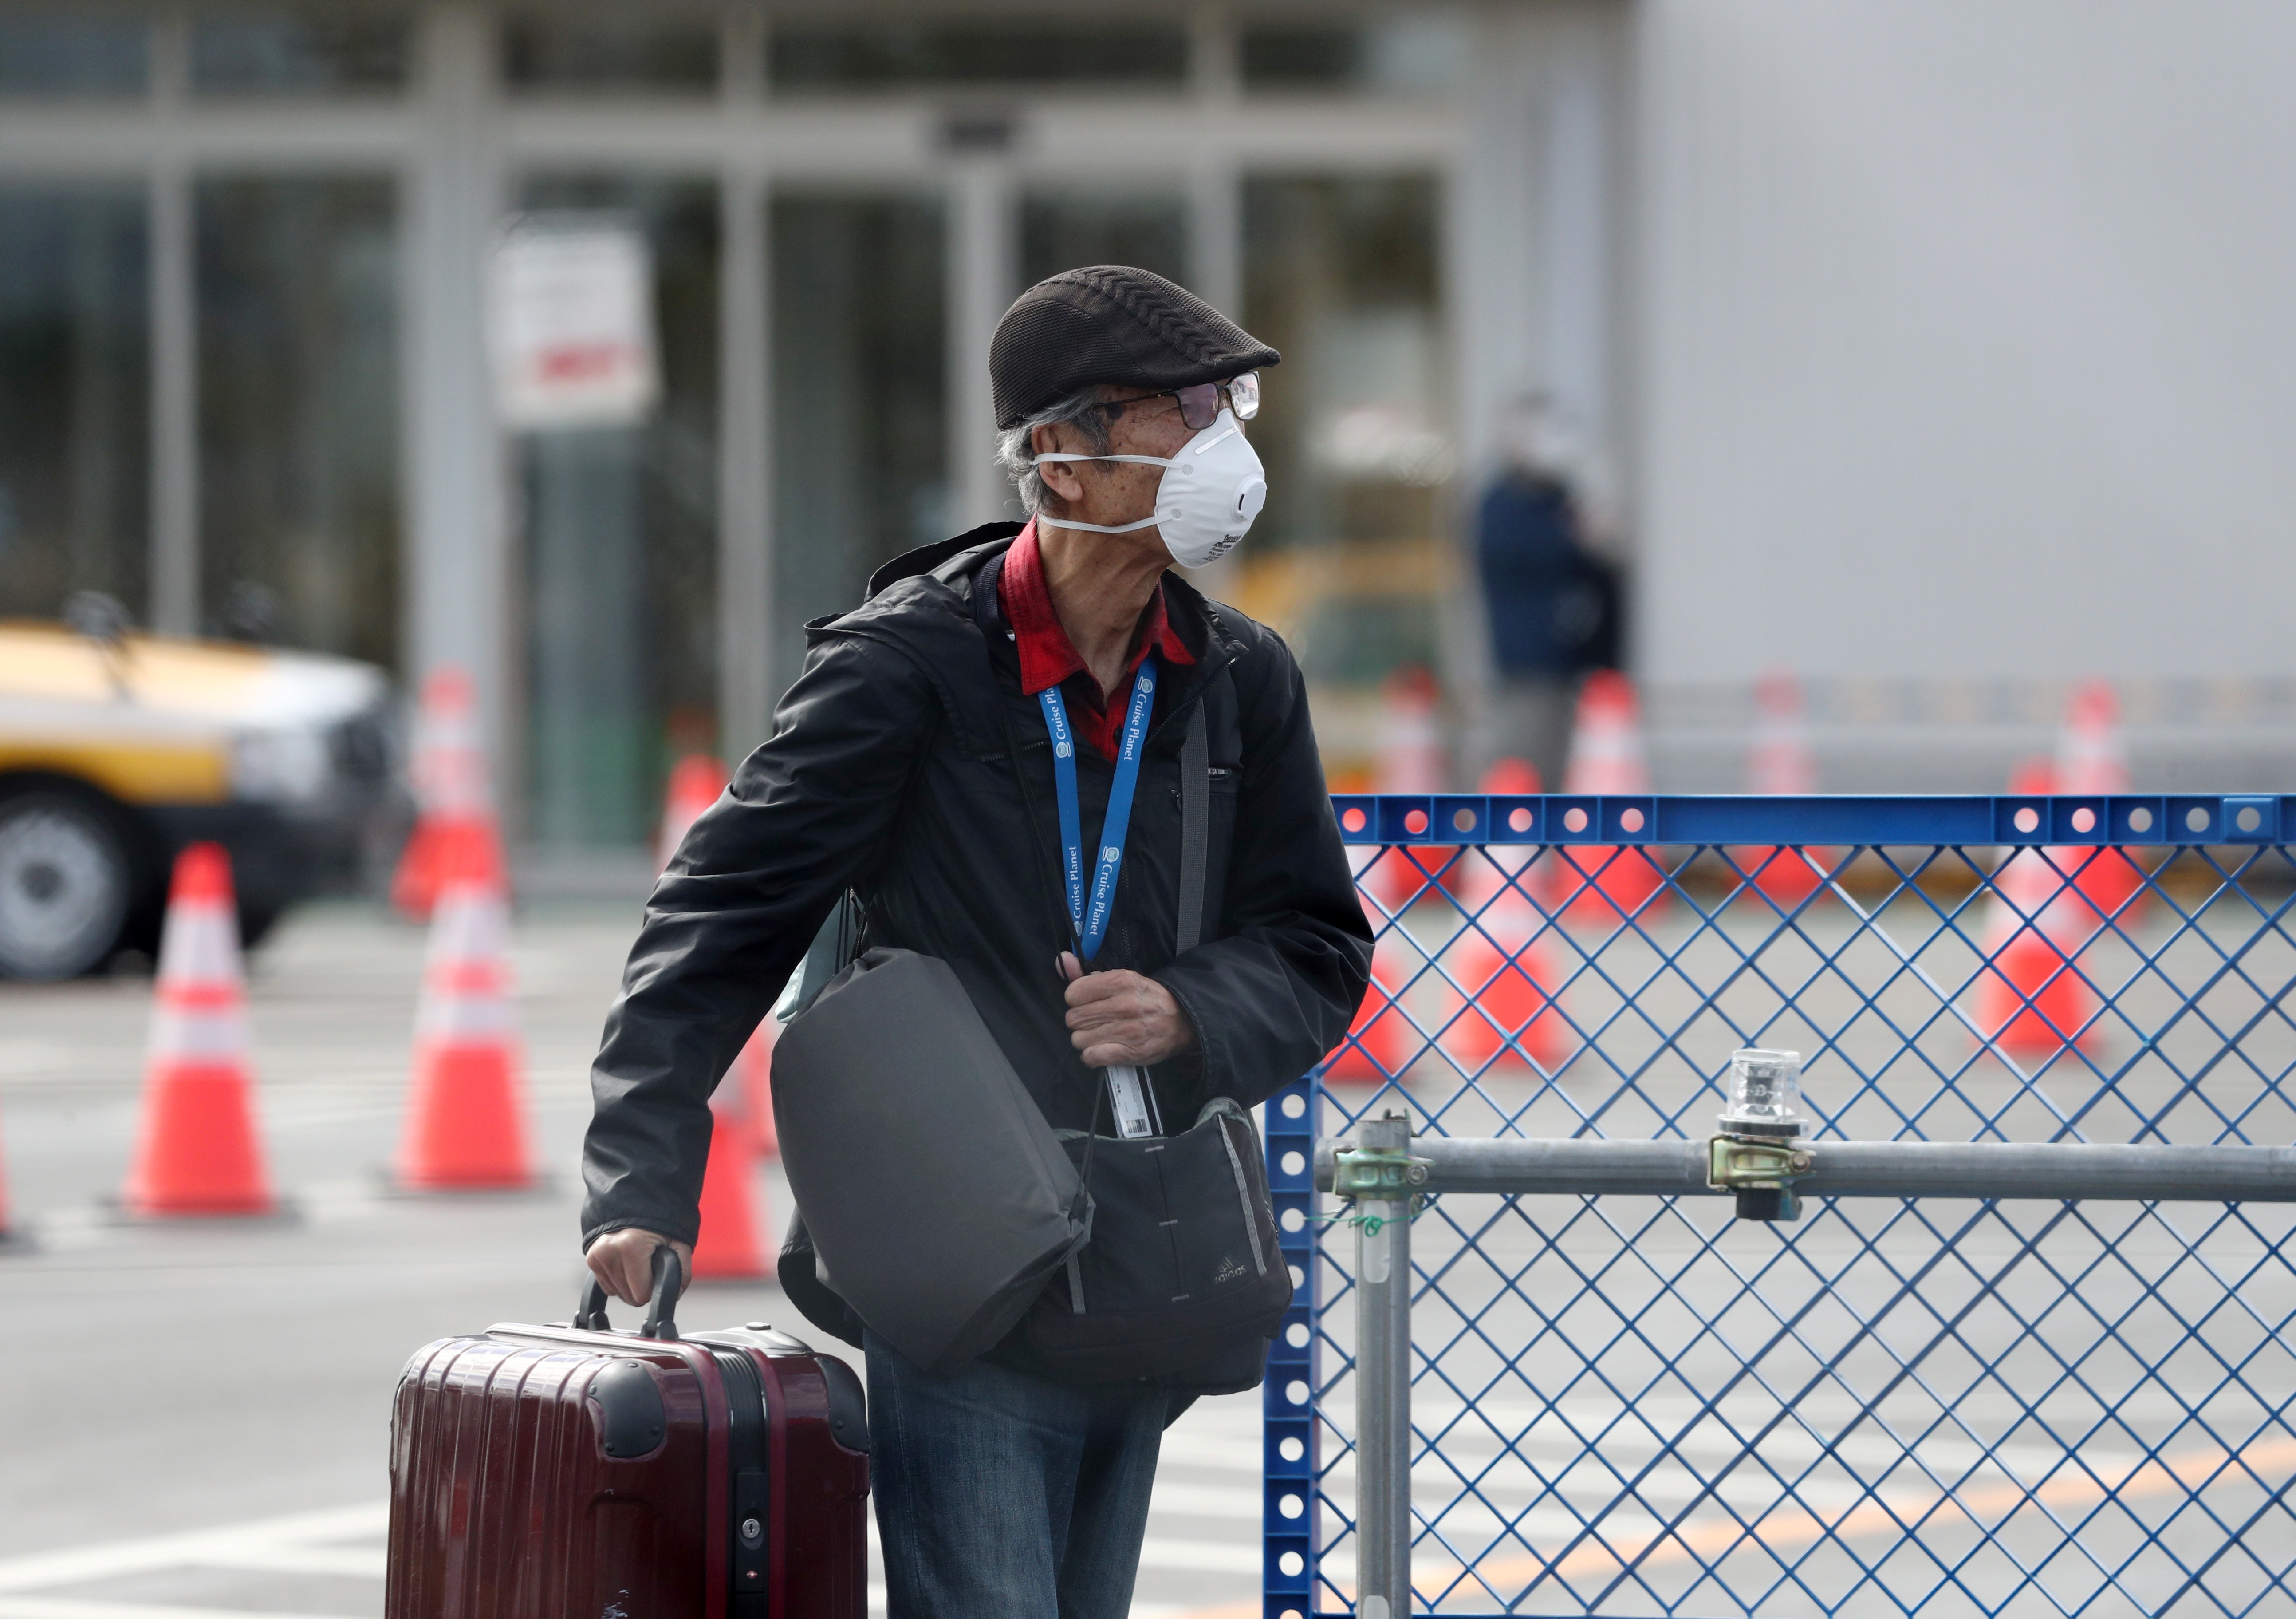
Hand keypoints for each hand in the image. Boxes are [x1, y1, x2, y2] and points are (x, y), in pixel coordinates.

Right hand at [586, 1228, 694, 1308]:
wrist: (639, 1200)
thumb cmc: (662, 1221)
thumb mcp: (679, 1243)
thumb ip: (681, 1272)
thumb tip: (674, 1295)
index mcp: (631, 1246)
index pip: (641, 1295)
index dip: (654, 1288)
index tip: (658, 1272)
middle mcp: (609, 1250)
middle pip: (629, 1297)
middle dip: (642, 1287)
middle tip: (650, 1265)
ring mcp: (597, 1254)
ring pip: (617, 1293)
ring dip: (630, 1283)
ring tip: (639, 1260)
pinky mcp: (591, 1257)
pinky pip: (607, 1285)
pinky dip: (618, 1279)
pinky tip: (627, 1263)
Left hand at [1060, 951, 1199, 1067]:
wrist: (1182, 1021)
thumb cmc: (1147, 999)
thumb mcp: (1122, 979)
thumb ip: (1088, 974)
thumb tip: (1063, 960)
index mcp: (1121, 981)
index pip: (1073, 994)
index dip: (1077, 1000)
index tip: (1088, 1002)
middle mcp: (1124, 1005)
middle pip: (1074, 1018)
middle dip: (1081, 1021)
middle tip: (1095, 1020)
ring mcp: (1127, 1031)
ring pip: (1079, 1039)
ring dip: (1086, 1039)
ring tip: (1100, 1034)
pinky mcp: (1130, 1053)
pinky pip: (1091, 1057)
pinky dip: (1091, 1056)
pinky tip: (1100, 1049)